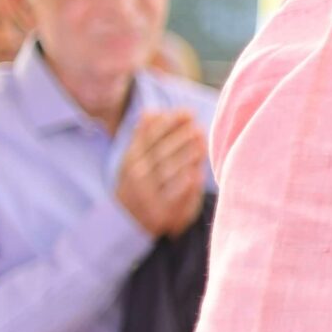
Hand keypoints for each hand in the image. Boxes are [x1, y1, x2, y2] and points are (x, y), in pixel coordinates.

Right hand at [114, 110, 207, 235]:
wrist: (130, 219)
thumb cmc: (141, 181)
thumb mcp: (136, 159)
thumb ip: (144, 137)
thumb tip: (151, 112)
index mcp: (131, 158)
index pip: (149, 136)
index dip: (168, 123)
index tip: (187, 113)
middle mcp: (136, 175)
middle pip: (160, 152)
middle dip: (180, 138)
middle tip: (198, 128)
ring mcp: (147, 194)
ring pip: (167, 172)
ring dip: (186, 157)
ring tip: (202, 145)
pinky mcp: (159, 211)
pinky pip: (172, 195)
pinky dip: (184, 184)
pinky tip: (197, 173)